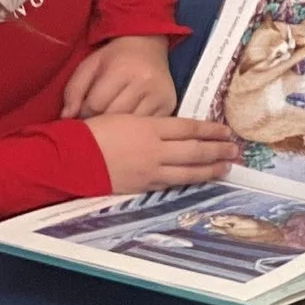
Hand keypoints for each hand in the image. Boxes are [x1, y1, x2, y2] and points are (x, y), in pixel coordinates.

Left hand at [63, 36, 176, 119]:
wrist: (148, 45)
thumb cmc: (115, 57)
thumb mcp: (89, 66)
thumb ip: (73, 90)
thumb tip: (67, 117)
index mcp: (121, 70)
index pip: (95, 105)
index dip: (85, 111)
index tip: (84, 111)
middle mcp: (144, 83)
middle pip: (113, 116)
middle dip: (100, 120)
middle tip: (97, 118)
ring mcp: (159, 95)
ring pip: (131, 124)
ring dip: (118, 127)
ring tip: (111, 121)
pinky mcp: (169, 105)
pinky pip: (147, 126)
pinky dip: (135, 127)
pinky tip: (128, 122)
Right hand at [86, 113, 240, 192]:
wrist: (69, 158)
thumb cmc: (91, 133)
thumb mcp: (122, 118)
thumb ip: (148, 125)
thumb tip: (171, 130)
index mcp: (149, 127)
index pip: (189, 127)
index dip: (210, 129)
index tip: (225, 130)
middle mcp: (154, 149)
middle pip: (195, 149)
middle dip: (218, 150)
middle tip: (235, 149)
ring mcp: (149, 170)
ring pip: (188, 171)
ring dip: (210, 169)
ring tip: (226, 167)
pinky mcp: (141, 186)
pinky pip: (170, 184)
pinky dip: (188, 182)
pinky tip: (198, 180)